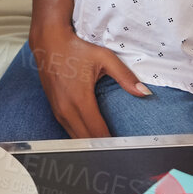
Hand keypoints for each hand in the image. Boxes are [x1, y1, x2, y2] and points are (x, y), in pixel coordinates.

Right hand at [31, 23, 150, 138]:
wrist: (49, 43)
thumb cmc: (75, 49)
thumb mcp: (104, 58)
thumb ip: (125, 76)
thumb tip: (144, 91)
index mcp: (80, 99)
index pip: (97, 132)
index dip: (111, 143)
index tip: (123, 148)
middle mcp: (66, 109)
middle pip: (86, 141)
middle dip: (102, 147)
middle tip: (119, 150)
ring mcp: (58, 111)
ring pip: (76, 138)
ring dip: (91, 143)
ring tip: (108, 146)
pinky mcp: (55, 110)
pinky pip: (69, 131)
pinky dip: (81, 136)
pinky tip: (92, 136)